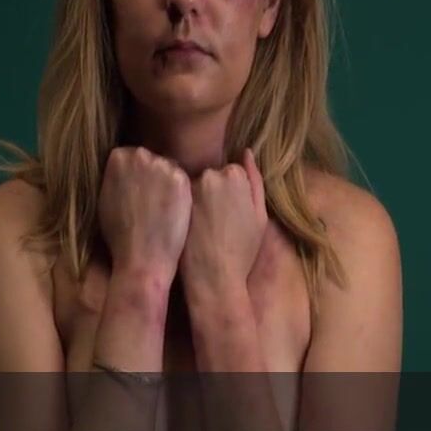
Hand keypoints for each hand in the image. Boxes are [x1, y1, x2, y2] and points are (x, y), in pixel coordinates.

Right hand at [97, 146, 192, 281]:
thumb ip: (117, 177)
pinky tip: (180, 211)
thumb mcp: (106, 198)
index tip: (143, 191)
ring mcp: (162, 164)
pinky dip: (185, 194)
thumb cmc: (121, 235)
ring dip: (172, 184)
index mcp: (118, 157)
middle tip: (157, 200)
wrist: (142, 258)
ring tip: (168, 209)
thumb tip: (125, 170)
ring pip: (172, 168)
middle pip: (154, 158)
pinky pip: (186, 181)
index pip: (134, 155)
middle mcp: (140, 155)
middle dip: (157, 175)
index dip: (140, 175)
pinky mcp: (182, 179)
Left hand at [179, 148, 267, 297]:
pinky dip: (182, 208)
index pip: (231, 172)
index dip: (232, 195)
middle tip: (216, 222)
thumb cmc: (243, 250)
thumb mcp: (259, 215)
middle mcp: (209, 175)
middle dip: (212, 193)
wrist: (214, 278)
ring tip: (201, 228)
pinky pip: (178, 198)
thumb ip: (254, 179)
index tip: (231, 215)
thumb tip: (246, 152)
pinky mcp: (170, 202)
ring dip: (196, 200)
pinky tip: (188, 228)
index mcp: (235, 175)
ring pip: (193, 186)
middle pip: (211, 176)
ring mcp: (187, 188)